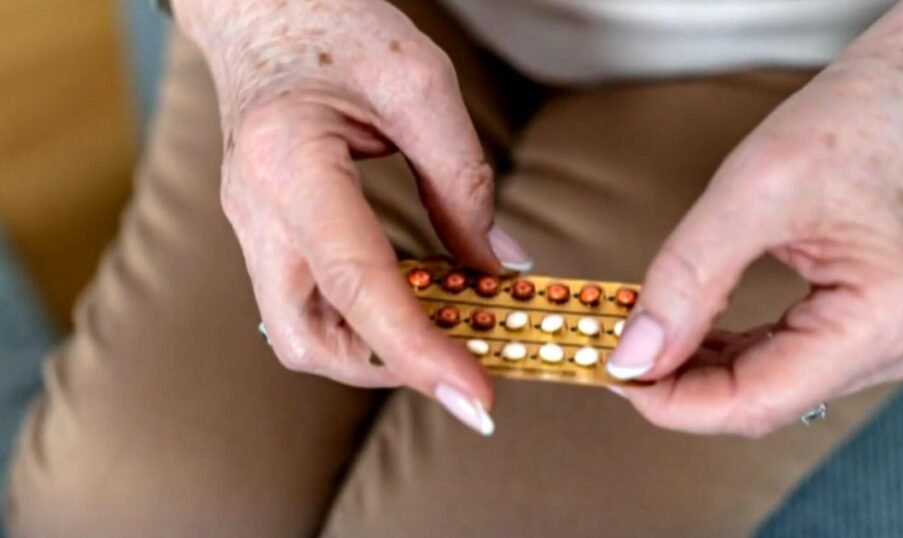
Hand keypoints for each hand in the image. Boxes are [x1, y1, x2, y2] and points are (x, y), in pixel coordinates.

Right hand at [173, 0, 531, 434]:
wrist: (266, 9)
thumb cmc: (335, 25)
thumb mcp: (419, 83)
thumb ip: (463, 181)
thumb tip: (499, 267)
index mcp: (289, 163)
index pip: (355, 284)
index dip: (418, 350)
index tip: (475, 397)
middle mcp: (255, 209)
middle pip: (306, 338)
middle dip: (388, 367)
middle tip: (462, 366)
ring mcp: (250, 226)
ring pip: (301, 332)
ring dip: (375, 349)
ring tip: (446, 332)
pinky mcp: (266, 232)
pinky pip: (308, 301)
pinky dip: (363, 319)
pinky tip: (415, 299)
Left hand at [607, 1, 902, 435]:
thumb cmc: (856, 120)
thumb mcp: (752, 189)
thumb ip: (688, 279)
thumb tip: (635, 355)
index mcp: (890, 316)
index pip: (761, 401)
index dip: (676, 402)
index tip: (612, 374)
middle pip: (766, 400)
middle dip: (682, 384)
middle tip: (614, 349)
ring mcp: (897, 341)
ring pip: (774, 386)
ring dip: (703, 370)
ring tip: (643, 338)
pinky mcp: (878, 328)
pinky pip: (790, 362)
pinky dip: (734, 352)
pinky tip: (690, 334)